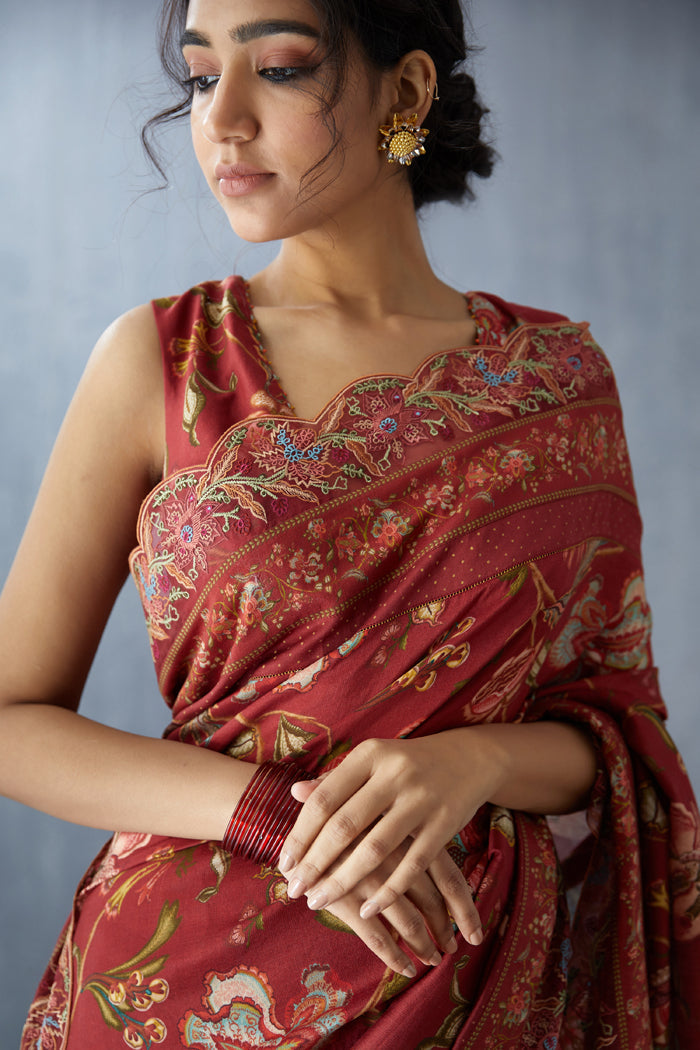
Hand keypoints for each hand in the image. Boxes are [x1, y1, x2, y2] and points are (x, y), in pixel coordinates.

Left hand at [280, 734, 499, 944]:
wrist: (469, 758)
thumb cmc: (407, 764)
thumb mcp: (372, 762)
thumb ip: (336, 780)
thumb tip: (293, 793)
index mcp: (370, 755)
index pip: (325, 799)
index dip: (301, 833)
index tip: (284, 862)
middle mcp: (394, 774)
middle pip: (345, 825)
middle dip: (315, 863)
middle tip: (294, 889)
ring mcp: (422, 799)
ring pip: (375, 850)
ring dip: (344, 881)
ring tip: (319, 901)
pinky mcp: (445, 823)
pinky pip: (412, 866)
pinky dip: (388, 892)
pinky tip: (367, 911)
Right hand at [308, 837, 460, 976]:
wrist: (294, 831)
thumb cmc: (341, 822)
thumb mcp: (378, 819)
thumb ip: (406, 841)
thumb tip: (440, 864)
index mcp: (406, 833)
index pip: (448, 875)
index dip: (463, 907)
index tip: (473, 931)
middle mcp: (393, 856)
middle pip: (432, 901)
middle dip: (444, 929)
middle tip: (451, 947)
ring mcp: (369, 880)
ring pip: (408, 923)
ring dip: (424, 946)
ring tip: (431, 960)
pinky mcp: (346, 900)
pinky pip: (378, 936)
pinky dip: (395, 956)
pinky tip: (405, 967)